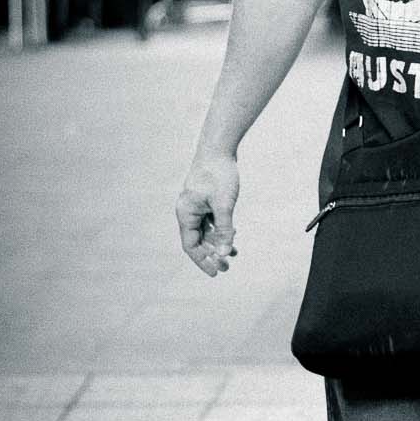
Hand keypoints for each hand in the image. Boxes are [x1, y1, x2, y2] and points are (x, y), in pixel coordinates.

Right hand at [176, 153, 240, 276]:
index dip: (202, 261)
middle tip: (227, 268)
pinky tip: (233, 237)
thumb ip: (225, 230)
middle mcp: (188, 212)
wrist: (218, 148)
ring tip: (233, 256)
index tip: (216, 272)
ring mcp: (196, 206)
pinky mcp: (205, 200)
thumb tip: (225, 253)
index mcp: (186, 214)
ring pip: (205, 232)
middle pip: (197, 241)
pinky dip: (221, 231)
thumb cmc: (219, 174)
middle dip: (212, 255)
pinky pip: (210, 222)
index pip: (191, 246)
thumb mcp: (224, 205)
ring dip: (218, 244)